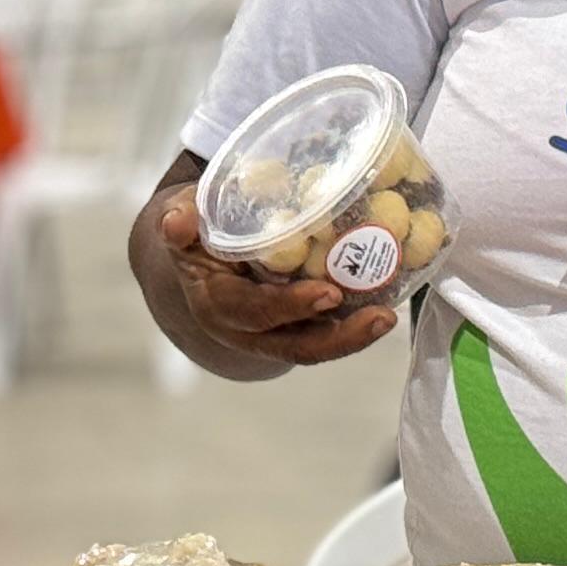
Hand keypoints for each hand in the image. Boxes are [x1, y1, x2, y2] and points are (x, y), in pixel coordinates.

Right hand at [150, 187, 399, 367]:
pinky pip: (327, 331)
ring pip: (316, 346)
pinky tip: (387, 300)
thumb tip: (177, 222)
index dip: (290, 307)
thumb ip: (180, 221)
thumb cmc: (196, 231)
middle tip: (379, 316)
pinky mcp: (296, 328)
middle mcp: (247, 330)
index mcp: (218, 304)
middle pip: (296, 346)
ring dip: (355, 336)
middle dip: (339, 337)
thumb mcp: (181, 219)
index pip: (255, 312)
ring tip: (389, 316)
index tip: (328, 294)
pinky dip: (355, 321)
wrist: (197, 256)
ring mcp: (274, 334)